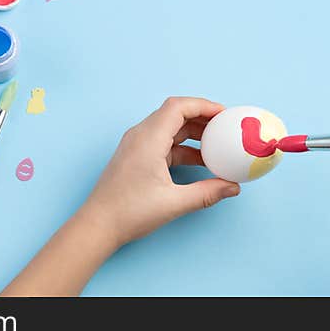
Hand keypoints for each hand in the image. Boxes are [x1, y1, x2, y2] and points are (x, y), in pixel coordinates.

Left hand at [80, 97, 240, 247]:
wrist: (97, 225)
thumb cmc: (129, 212)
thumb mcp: (173, 203)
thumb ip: (206, 193)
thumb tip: (232, 188)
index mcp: (148, 139)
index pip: (178, 107)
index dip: (203, 105)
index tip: (225, 114)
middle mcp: (140, 135)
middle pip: (175, 113)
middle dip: (202, 117)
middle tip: (225, 127)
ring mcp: (136, 145)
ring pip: (169, 128)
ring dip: (193, 134)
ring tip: (217, 145)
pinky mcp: (136, 156)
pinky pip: (163, 142)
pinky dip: (183, 147)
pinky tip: (199, 162)